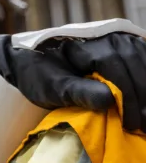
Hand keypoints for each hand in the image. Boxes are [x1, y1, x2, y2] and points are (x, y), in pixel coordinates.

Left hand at [0, 32, 145, 131]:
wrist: (28, 60)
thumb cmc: (38, 74)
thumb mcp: (52, 88)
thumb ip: (78, 92)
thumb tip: (110, 100)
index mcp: (83, 42)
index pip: (115, 65)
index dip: (128, 96)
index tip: (131, 123)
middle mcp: (103, 35)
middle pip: (133, 62)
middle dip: (141, 96)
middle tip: (143, 127)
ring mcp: (115, 38)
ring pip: (142, 60)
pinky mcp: (122, 46)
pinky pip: (142, 59)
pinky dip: (145, 79)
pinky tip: (145, 101)